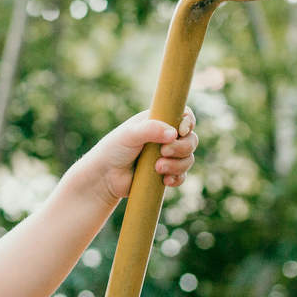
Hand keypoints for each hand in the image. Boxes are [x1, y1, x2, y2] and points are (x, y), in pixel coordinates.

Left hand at [74, 107, 197, 204]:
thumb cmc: (114, 149)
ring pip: (188, 159)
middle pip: (191, 139)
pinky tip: (164, 180)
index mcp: (158, 121)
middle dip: (182, 147)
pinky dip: (177, 178)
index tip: (181, 130)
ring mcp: (167, 156)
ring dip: (177, 165)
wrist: (104, 177)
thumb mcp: (129, 134)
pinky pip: (182, 176)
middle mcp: (165, 137)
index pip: (184, 115)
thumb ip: (150, 129)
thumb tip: (173, 133)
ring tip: (157, 168)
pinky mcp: (166, 173)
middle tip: (163, 152)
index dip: (188, 122)